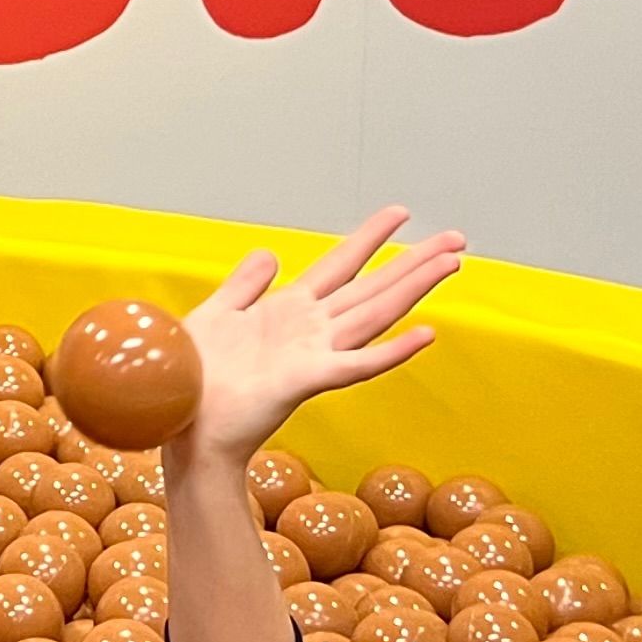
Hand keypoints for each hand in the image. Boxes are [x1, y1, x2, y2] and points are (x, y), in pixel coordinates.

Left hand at [171, 210, 465, 476]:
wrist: (185, 428)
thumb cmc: (195, 379)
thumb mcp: (216, 315)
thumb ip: (245, 285)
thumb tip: (270, 254)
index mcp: (288, 311)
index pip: (339, 265)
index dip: (370, 237)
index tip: (400, 212)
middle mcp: (310, 330)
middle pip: (371, 287)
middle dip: (413, 261)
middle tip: (457, 240)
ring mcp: (312, 355)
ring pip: (374, 315)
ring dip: (413, 289)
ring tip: (450, 266)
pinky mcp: (304, 381)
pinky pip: (356, 365)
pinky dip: (391, 351)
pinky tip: (425, 334)